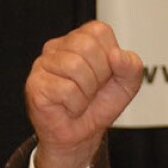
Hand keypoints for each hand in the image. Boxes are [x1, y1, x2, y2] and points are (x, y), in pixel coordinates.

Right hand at [25, 20, 143, 167]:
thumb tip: (118, 55)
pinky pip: (65, 89)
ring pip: (75, 66)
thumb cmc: (99, 105)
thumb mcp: (127, 85)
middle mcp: (59, 47)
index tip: (105, 74)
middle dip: (99, 75)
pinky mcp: (35, 84)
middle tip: (92, 90)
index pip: (100, 31)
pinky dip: (75, 104)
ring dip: (87, 92)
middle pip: (87, 46)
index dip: (110, 57)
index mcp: (81, 40)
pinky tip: (70, 107)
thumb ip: (132, 66)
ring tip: (80, 99)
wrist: (82, 136)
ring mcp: (43, 64)